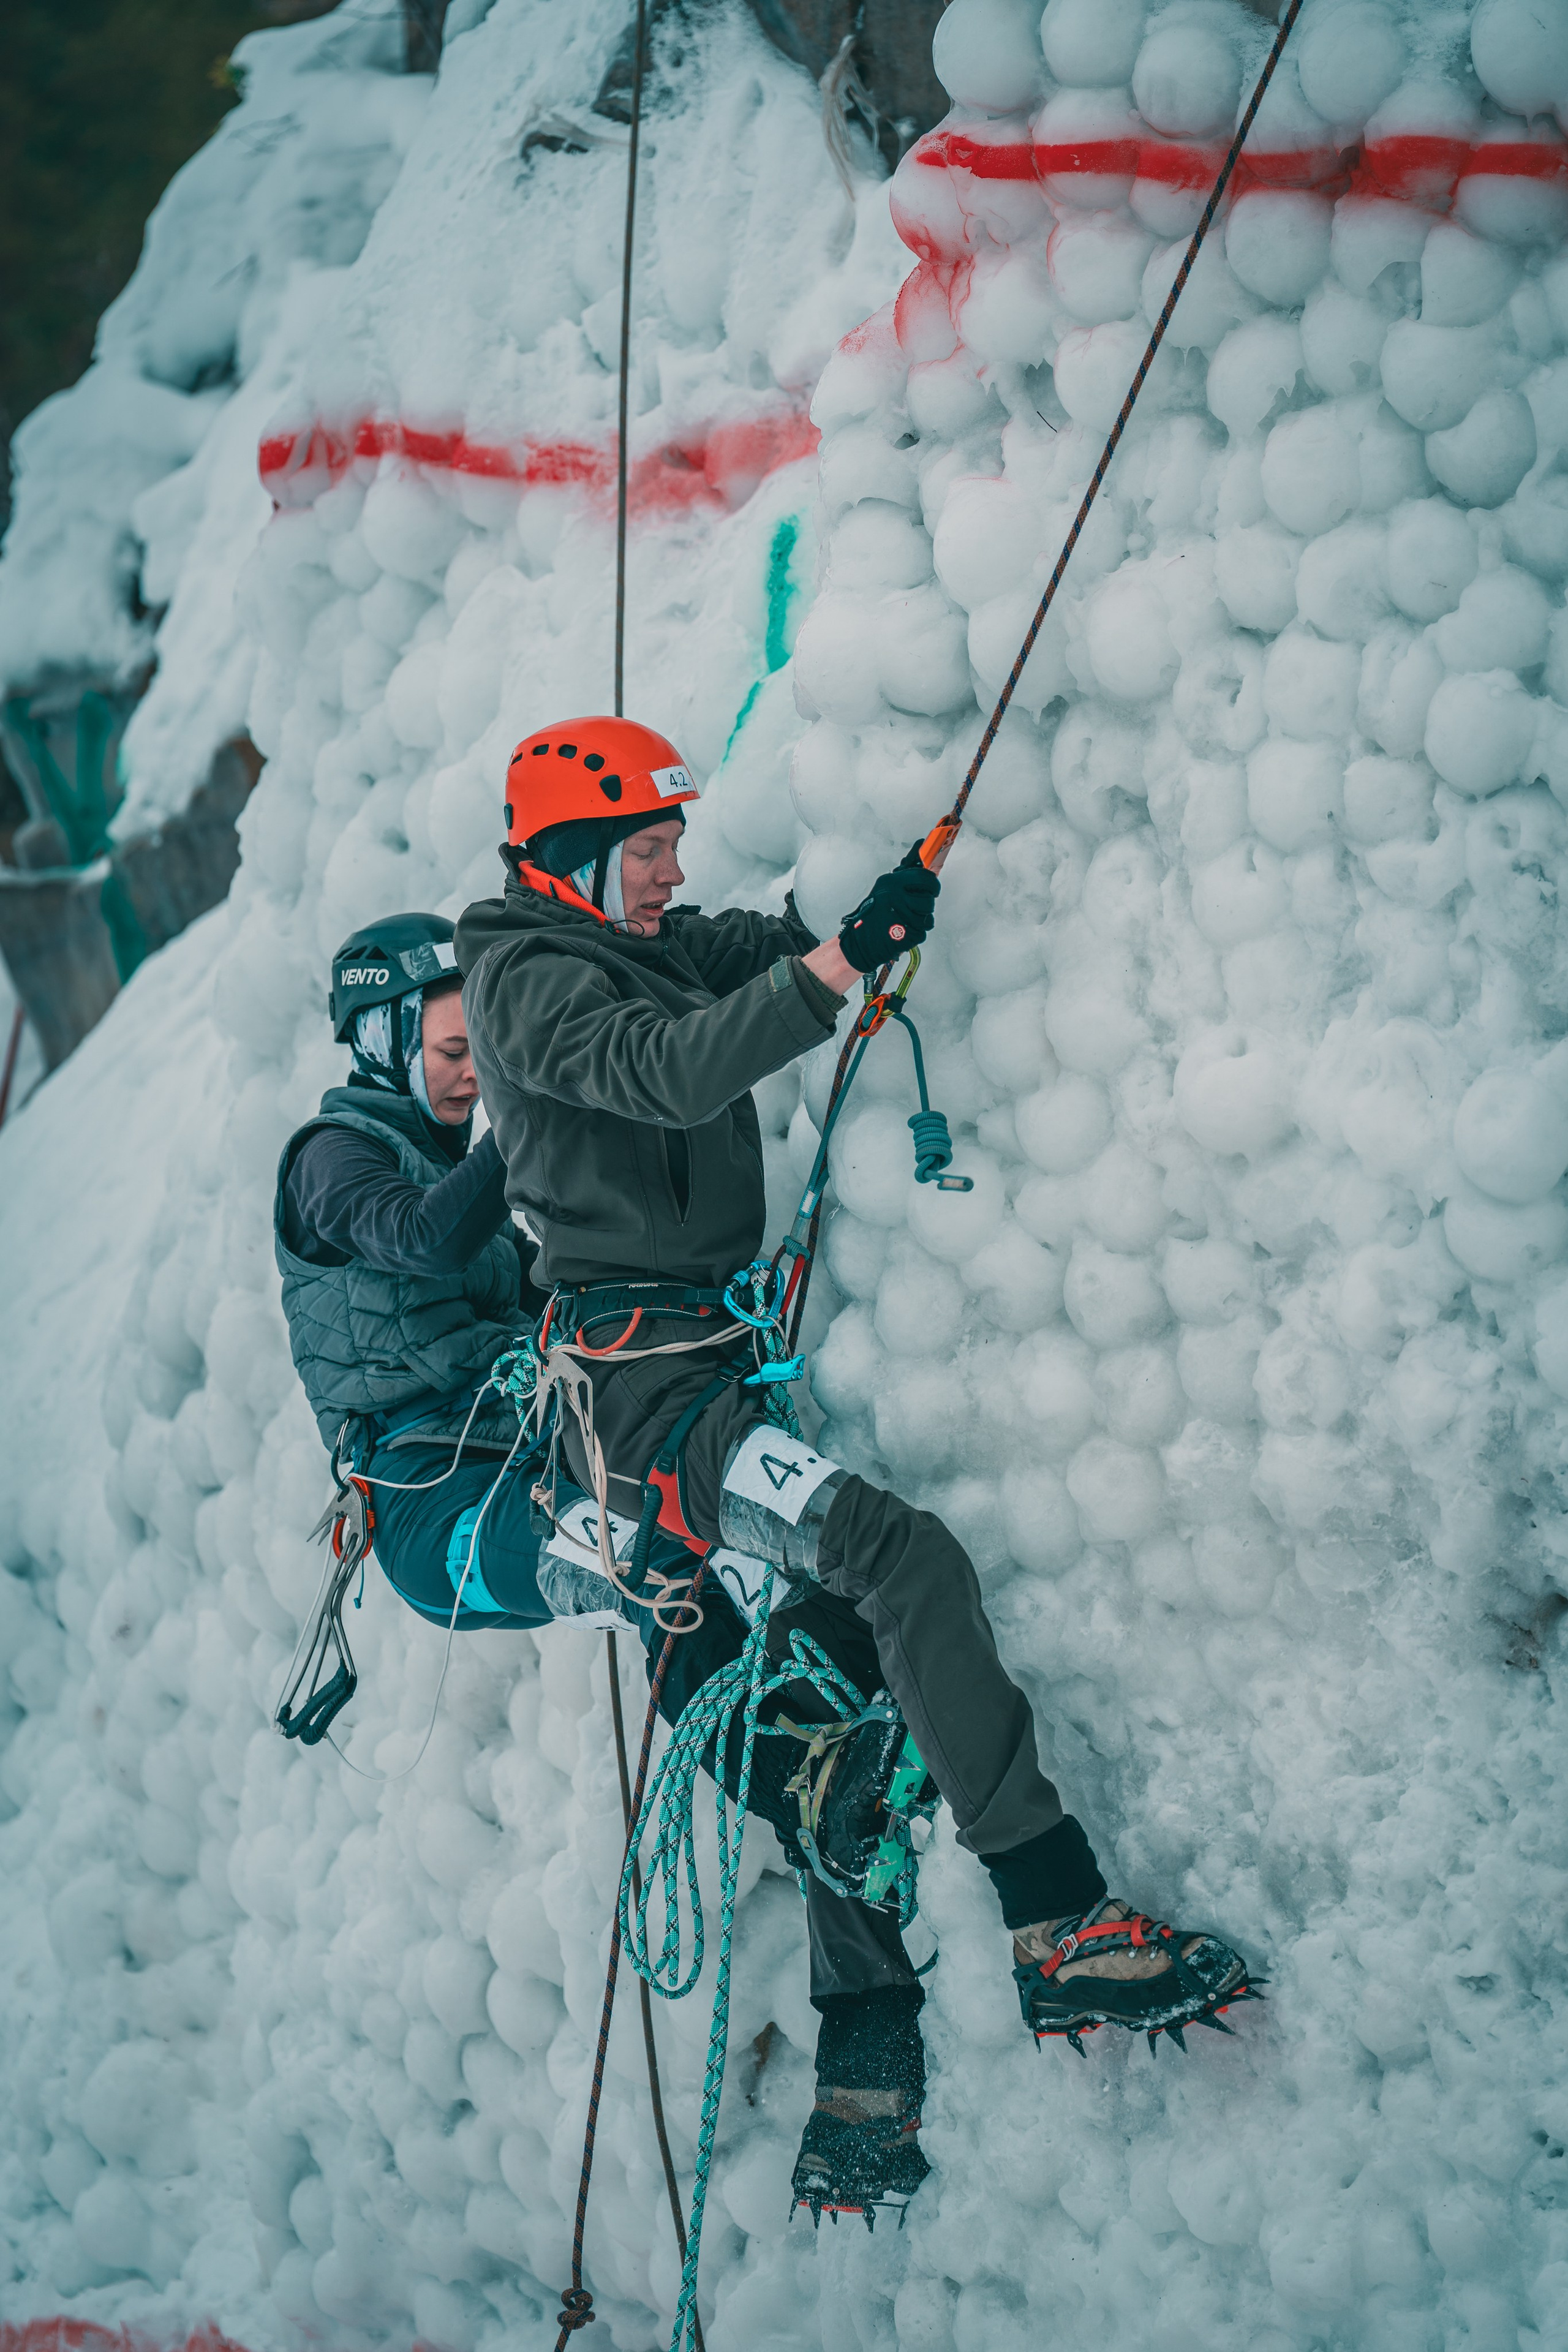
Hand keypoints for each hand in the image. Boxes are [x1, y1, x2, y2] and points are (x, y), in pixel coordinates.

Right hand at [837, 843, 939, 974]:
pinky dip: (917, 933)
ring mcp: (902, 916)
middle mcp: (896, 897)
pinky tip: (904, 931)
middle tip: (920, 905)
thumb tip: (921, 850)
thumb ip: (905, 874)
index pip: (925, 877)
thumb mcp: (884, 888)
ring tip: (908, 919)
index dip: (932, 883)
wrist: (860, 943)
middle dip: (927, 903)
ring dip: (922, 919)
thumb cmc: (871, 917)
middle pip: (929, 898)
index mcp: (891, 883)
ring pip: (928, 916)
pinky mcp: (907, 934)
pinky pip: (923, 931)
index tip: (932, 887)